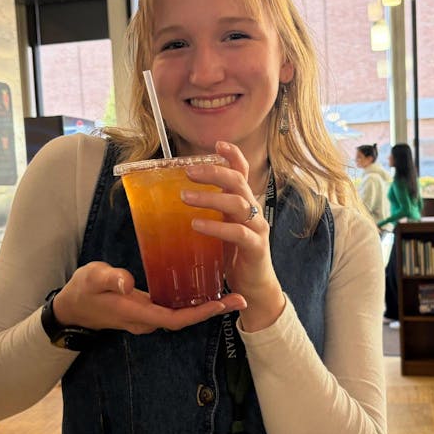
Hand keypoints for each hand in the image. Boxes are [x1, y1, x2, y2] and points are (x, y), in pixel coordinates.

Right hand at [50, 261, 246, 336]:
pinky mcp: (149, 310)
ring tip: (232, 293)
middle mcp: (147, 320)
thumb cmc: (82, 291)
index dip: (200, 313)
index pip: (175, 319)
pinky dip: (194, 301)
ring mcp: (149, 317)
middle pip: (186, 320)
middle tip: (241, 298)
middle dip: (213, 311)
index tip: (222, 303)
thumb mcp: (91, 278)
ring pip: (183, 315)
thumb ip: (109, 279)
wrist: (73, 307)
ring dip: (207, 307)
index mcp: (137, 313)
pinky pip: (176, 309)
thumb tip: (128, 283)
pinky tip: (206, 286)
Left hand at [182, 141, 285, 332]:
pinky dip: (217, 227)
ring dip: (210, 198)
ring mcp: (257, 229)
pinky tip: (197, 225)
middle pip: (239, 182)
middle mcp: (253, 212)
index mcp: (243, 204)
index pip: (242, 173)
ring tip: (185, 197)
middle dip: (214, 172)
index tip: (217, 143)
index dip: (233, 156)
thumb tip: (176, 199)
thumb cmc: (234, 257)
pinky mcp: (256, 248)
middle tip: (188, 171)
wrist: (254, 289)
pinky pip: (238, 233)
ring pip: (238, 204)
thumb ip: (207, 213)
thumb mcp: (219, 229)